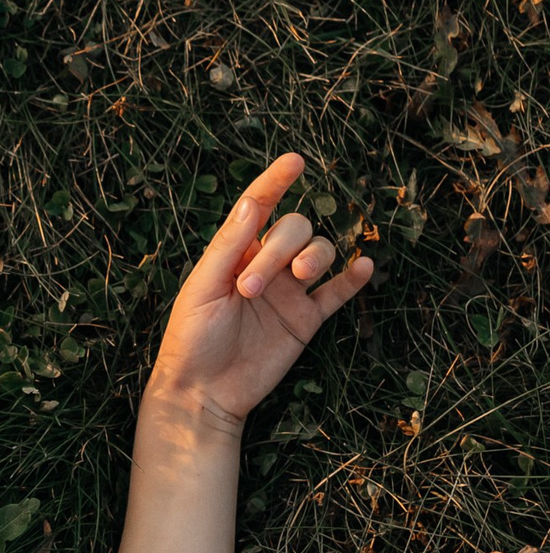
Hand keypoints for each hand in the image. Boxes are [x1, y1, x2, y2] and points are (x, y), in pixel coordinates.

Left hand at [148, 153, 372, 426]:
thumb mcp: (202, 289)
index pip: (259, 208)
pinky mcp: (306, 319)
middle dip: (281, 248)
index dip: (275, 182)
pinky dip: (354, 279)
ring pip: (321, 252)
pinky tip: (363, 267)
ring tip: (295, 279)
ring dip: (315, 256)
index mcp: (234, 254)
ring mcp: (289, 292)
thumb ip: (229, 247)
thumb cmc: (191, 339)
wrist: (204, 392)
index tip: (295, 160)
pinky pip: (339, 293)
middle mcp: (266, 266)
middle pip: (295, 228)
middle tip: (250, 287)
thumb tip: (251, 203)